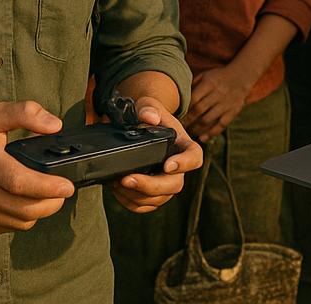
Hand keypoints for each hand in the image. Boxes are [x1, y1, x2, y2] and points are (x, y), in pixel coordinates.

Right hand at [0, 100, 74, 235]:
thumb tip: (54, 126)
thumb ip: (25, 113)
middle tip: (64, 191)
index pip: (19, 181)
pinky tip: (27, 203)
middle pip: (22, 207)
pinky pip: (7, 228)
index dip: (47, 187)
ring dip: (40, 212)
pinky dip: (23, 218)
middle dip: (51, 203)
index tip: (67, 186)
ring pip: (18, 221)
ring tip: (49, 197)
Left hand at [108, 97, 202, 213]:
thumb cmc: (148, 114)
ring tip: (116, 181)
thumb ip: (148, 107)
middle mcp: (179, 167)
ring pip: (158, 199)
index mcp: (183, 144)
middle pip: (175, 184)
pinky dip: (129, 201)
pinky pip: (145, 206)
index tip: (167, 166)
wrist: (139, 126)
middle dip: (150, 185)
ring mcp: (166, 183)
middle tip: (126, 179)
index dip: (184, 164)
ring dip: (136, 195)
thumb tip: (149, 117)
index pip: (194, 157)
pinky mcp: (153, 194)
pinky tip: (116, 189)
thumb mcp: (148, 105)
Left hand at [184, 66, 251, 142]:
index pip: (193, 99)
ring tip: (188, 132)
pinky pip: (221, 125)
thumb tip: (179, 97)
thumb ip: (193, 85)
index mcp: (209, 84)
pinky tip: (202, 138)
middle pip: (199, 110)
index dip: (184, 109)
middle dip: (187, 121)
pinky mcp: (233, 112)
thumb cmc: (219, 77)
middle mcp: (217, 94)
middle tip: (179, 127)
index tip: (176, 115)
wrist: (242, 76)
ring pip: (208, 120)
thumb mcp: (206, 75)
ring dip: (196, 129)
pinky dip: (211, 133)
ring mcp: (225, 104)